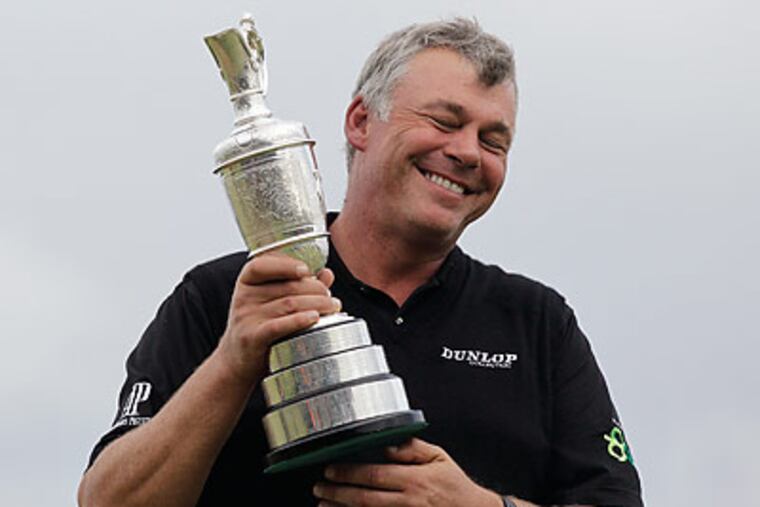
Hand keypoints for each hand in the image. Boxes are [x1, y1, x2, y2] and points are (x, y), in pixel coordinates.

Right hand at [215, 253, 339, 385]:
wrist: (237, 361)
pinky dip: (299, 320)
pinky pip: (278, 325)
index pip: (263, 264)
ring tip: (333, 307)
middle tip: (331, 298)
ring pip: (289, 304)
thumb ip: (298, 286)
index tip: (307, 270)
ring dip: (317, 304)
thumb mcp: (273, 302)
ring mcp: (246, 318)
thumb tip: (327, 273)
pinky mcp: (252, 338)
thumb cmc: (260, 326)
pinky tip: (315, 318)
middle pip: (287, 287)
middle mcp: (244, 297)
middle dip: (316, 289)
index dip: (286, 264)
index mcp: (247, 282)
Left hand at [313, 438, 502, 506]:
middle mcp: (408, 501)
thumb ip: (412, 449)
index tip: (331, 469)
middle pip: (365, 498)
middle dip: (338, 492)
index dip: (349, 473)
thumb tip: (387, 444)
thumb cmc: (456, 487)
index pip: (374, 475)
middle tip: (319, 487)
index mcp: (415, 480)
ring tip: (324, 504)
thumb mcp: (439, 457)